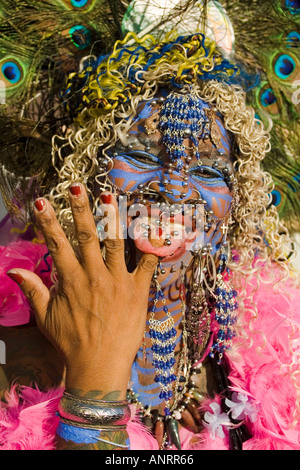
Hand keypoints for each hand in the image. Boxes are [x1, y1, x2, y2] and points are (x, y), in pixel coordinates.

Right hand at [7, 183, 157, 397]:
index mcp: (71, 280)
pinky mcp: (138, 291)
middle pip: (86, 235)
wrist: (99, 366)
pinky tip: (154, 229)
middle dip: (80, 209)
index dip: (48, 221)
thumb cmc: (71, 342)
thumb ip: (34, 290)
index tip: (42, 202)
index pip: (56, 244)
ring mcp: (118, 281)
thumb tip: (13, 271)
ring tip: (111, 198)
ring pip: (115, 243)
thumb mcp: (46, 317)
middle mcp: (94, 275)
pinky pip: (147, 265)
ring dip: (113, 218)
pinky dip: (152, 248)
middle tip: (77, 187)